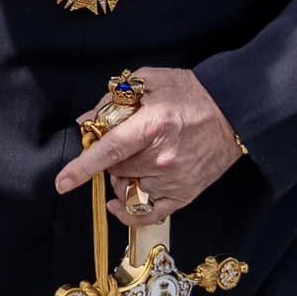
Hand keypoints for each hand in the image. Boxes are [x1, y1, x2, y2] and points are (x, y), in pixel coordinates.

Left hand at [54, 67, 242, 224]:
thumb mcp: (150, 81)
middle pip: (116, 170)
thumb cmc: (190, 92)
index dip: (83, 167)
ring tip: (137, 158)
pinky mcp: (185, 194)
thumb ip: (114, 100)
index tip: (63, 182)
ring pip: (128, 189)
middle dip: (111, 158)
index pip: (110, 151)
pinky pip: (149, 214)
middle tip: (123, 141)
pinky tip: (120, 202)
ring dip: (122, 177)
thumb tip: (87, 122)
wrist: (233, 112)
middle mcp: (163, 157)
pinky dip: (130, 211)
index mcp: (153, 125)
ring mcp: (175, 179)